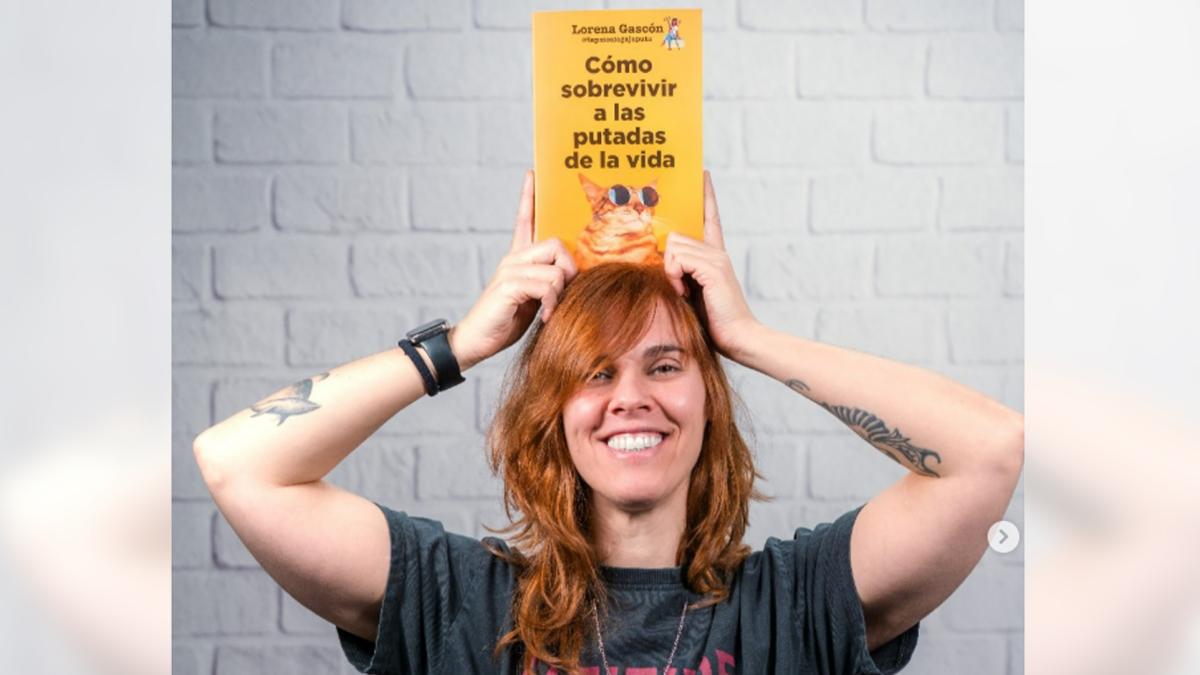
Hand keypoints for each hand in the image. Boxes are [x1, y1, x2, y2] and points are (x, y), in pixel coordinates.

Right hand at [449, 170, 577, 370]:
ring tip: (550, 311)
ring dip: (559, 294)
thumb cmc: (506, 321)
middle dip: (569, 270)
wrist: (477, 340)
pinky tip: (544, 316)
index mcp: (518, 258)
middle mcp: (513, 259)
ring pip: (555, 269)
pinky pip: (545, 285)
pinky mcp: (508, 285)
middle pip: (556, 245)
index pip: (524, 219)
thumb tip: (573, 278)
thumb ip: (549, 283)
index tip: (532, 174)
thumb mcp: (534, 298)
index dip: (528, 196)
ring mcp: (509, 270)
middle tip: (565, 292)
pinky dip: (550, 303)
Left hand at [663, 171, 759, 362]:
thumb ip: (680, 273)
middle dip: (667, 261)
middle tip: (677, 285)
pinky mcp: (713, 267)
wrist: (739, 339)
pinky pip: (678, 258)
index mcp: (714, 255)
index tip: (703, 172)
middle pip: (675, 236)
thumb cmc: (713, 322)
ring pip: (673, 247)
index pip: (710, 217)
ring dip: (669, 272)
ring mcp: (716, 257)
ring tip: (682, 292)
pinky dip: (674, 277)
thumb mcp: (691, 293)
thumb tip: (661, 260)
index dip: (706, 195)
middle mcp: (716, 251)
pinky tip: (684, 292)